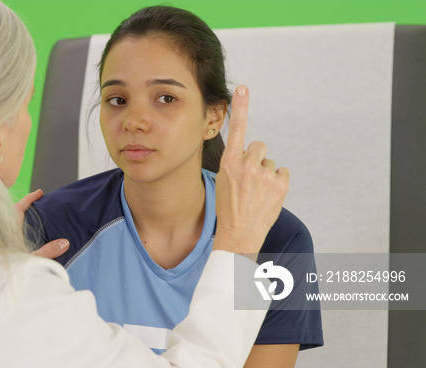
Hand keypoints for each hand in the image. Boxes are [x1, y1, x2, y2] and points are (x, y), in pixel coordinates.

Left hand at [15, 189, 69, 258]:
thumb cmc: (12, 270)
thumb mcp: (33, 259)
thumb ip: (48, 251)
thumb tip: (64, 242)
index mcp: (10, 233)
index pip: (17, 209)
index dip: (28, 199)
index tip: (39, 193)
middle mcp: (9, 235)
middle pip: (16, 216)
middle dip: (28, 208)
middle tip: (41, 202)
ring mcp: (10, 242)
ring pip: (17, 226)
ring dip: (27, 220)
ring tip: (41, 217)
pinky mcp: (13, 250)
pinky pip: (19, 236)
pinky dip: (27, 231)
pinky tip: (38, 235)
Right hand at [214, 86, 289, 254]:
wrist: (239, 233)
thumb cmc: (229, 207)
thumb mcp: (222, 181)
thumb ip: (235, 163)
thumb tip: (250, 152)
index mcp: (229, 163)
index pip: (237, 129)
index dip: (241, 106)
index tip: (243, 88)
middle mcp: (247, 165)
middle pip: (258, 146)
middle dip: (256, 158)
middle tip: (249, 179)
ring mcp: (265, 174)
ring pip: (269, 162)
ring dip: (265, 174)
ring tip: (257, 193)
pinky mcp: (281, 183)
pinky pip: (281, 171)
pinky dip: (277, 181)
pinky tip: (268, 194)